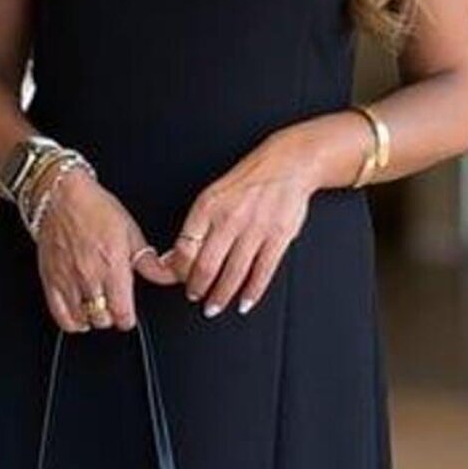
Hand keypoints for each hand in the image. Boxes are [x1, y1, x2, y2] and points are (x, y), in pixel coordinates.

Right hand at [34, 165, 177, 333]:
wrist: (61, 197)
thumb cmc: (95, 209)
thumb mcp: (131, 232)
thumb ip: (150, 262)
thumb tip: (168, 276)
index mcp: (113, 266)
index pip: (123, 314)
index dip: (128, 317)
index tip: (128, 312)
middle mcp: (89, 277)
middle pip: (104, 320)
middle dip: (112, 315)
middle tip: (113, 304)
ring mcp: (68, 281)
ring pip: (84, 320)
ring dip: (94, 317)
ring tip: (98, 305)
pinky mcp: (50, 281)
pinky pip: (61, 317)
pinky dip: (72, 321)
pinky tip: (80, 313)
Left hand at [160, 135, 314, 317]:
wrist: (290, 162)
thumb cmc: (250, 179)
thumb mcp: (215, 194)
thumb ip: (198, 224)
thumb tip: (177, 254)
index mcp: (208, 206)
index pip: (185, 248)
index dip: (178, 270)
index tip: (179, 279)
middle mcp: (230, 218)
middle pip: (206, 266)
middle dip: (198, 289)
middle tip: (195, 298)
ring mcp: (256, 229)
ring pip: (233, 273)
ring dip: (221, 296)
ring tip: (215, 306)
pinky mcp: (279, 236)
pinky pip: (262, 271)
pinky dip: (252, 292)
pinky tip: (245, 301)